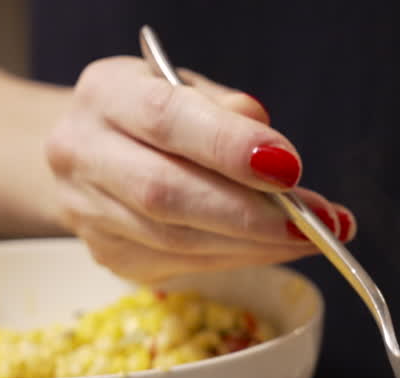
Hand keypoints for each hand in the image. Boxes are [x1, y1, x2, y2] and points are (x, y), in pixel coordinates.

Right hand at [45, 57, 355, 282]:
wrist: (88, 153)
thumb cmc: (152, 117)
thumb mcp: (189, 91)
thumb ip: (228, 112)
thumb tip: (273, 153)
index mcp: (105, 94)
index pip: (166, 119)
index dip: (229, 146)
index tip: (289, 166)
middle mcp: (83, 153)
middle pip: (168, 193)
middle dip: (252, 212)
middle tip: (316, 221)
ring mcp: (90, 212)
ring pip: (179, 239)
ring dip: (257, 243)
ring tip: (314, 237)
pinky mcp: (111, 255)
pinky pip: (185, 264)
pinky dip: (241, 257)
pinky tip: (279, 248)